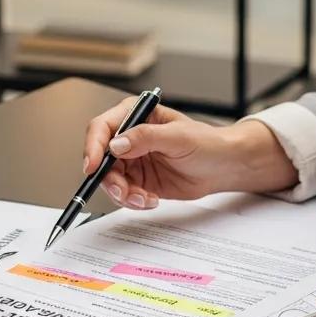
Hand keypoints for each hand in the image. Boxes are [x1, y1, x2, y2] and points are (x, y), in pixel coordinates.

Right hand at [82, 99, 297, 209]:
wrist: (223, 167)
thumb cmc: (207, 143)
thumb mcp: (177, 137)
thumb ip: (145, 138)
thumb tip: (116, 144)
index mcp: (136, 116)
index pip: (102, 128)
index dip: (92, 146)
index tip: (92, 166)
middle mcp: (129, 137)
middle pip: (100, 158)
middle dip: (109, 178)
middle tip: (123, 191)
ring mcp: (132, 160)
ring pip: (110, 179)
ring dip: (122, 193)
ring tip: (142, 198)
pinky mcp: (138, 180)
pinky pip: (124, 193)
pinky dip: (132, 200)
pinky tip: (150, 200)